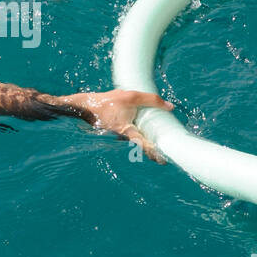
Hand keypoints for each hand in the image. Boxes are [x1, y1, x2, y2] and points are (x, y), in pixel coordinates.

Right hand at [51, 89, 173, 162]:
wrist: (86, 106)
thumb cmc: (107, 102)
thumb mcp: (131, 97)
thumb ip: (151, 100)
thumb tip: (170, 107)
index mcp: (128, 131)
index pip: (144, 145)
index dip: (155, 153)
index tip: (163, 160)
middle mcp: (123, 137)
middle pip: (140, 147)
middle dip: (151, 153)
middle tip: (162, 158)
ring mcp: (118, 135)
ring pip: (134, 141)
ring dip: (144, 143)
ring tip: (156, 143)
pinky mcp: (115, 130)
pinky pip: (128, 135)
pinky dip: (136, 135)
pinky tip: (141, 129)